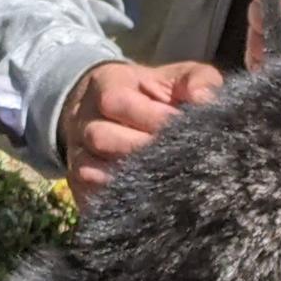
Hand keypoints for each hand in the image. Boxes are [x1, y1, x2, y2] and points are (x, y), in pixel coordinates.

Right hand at [59, 59, 222, 205]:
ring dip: (130, 178)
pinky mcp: (79, 185)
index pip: (115, 101)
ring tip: (166, 182)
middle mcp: (83, 120)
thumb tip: (203, 99)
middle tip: (178, 159)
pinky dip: (116, 200)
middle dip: (143, 150)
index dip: (151, 117)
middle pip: (101, 138)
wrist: (119, 113)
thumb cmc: (159, 96)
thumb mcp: (180, 79)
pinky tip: (148, 202)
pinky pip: (89, 197)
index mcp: (106, 85)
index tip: (183, 127)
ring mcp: (77, 155)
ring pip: (91, 171)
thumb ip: (199, 82)